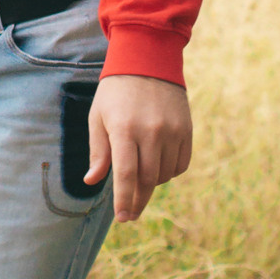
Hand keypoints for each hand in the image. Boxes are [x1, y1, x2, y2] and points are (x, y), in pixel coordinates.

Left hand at [89, 74, 192, 224]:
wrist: (149, 61)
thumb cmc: (116, 92)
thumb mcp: (98, 117)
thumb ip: (98, 151)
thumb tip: (92, 181)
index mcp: (124, 128)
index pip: (127, 174)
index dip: (124, 200)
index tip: (123, 218)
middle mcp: (151, 131)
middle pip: (147, 180)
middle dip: (138, 200)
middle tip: (130, 214)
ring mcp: (172, 131)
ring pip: (164, 175)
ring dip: (152, 184)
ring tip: (140, 178)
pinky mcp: (187, 130)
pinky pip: (180, 165)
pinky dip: (169, 172)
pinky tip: (157, 165)